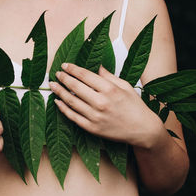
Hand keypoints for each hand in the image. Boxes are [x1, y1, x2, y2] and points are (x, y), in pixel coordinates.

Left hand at [49, 63, 164, 148]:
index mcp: (110, 89)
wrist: (142, 130)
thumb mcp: (125, 86)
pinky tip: (57, 101)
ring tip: (53, 85)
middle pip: (75, 87)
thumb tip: (96, 66)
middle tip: (57, 74)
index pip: (85, 75)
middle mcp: (101, 102)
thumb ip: (108, 76)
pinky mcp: (92, 128)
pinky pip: (73, 116)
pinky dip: (63, 108)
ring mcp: (95, 116)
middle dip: (63, 78)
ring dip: (59, 92)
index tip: (65, 65)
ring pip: (71, 101)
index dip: (72, 69)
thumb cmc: (135, 106)